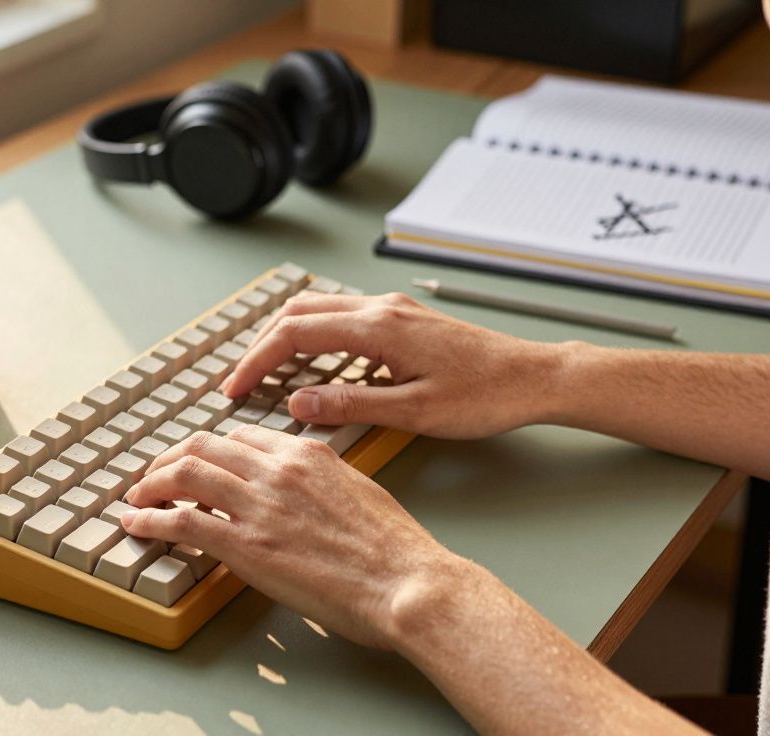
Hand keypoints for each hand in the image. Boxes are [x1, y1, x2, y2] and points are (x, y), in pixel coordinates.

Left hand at [121, 425, 463, 648]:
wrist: (406, 582)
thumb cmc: (395, 550)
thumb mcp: (359, 492)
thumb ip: (322, 482)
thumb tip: (304, 493)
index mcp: (307, 454)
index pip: (242, 437)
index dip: (211, 449)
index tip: (197, 463)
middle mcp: (277, 470)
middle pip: (204, 446)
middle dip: (170, 459)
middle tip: (153, 476)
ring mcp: (259, 505)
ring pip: (184, 473)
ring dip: (150, 484)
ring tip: (136, 497)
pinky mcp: (246, 544)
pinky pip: (180, 520)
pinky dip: (149, 518)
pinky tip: (135, 525)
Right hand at [224, 292, 568, 438]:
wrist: (534, 377)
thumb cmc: (484, 396)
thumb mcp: (414, 412)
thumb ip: (351, 405)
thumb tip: (297, 404)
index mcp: (379, 328)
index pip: (295, 335)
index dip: (257, 361)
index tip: (234, 389)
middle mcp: (381, 309)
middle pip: (298, 313)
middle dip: (261, 346)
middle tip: (239, 382)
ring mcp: (392, 310)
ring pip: (318, 310)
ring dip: (285, 338)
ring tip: (265, 373)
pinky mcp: (402, 319)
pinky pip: (342, 318)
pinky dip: (313, 336)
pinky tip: (312, 366)